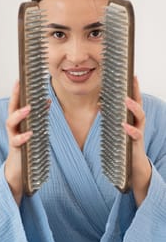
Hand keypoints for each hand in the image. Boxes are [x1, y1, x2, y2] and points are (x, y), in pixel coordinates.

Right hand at [4, 81, 32, 205]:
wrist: (21, 168)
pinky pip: (17, 141)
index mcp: (18, 120)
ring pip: (10, 123)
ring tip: (29, 108)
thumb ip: (39, 115)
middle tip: (21, 87)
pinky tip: (31, 134)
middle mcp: (13, 127)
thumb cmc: (27, 145)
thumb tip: (47, 100)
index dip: (17, 91)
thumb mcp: (33, 128)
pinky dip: (24, 137)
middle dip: (15, 97)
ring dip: (19, 114)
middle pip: (11, 109)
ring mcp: (13, 136)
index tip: (20, 78)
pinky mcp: (16, 148)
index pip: (16, 102)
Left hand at [123, 76, 151, 205]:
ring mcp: (138, 133)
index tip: (132, 75)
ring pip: (140, 117)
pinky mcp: (136, 145)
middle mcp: (137, 123)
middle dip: (136, 92)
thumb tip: (101, 103)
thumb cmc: (125, 145)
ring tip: (126, 100)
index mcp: (132, 118)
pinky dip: (130, 130)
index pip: (134, 100)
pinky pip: (136, 136)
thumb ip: (112, 116)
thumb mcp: (118, 128)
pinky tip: (124, 125)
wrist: (133, 167)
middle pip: (139, 104)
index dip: (134, 88)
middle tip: (132, 80)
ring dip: (133, 108)